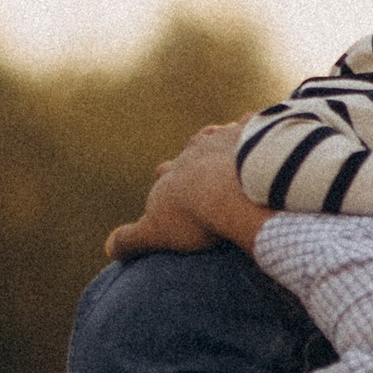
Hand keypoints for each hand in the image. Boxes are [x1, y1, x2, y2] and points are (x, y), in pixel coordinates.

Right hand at [105, 125, 264, 259]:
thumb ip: (132, 239)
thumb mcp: (155, 233)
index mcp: (174, 174)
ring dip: (223, 139)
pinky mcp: (255, 134)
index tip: (171, 184)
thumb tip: (109, 249)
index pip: (166, 174)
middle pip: (191, 150)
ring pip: (220, 134)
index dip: (168, 180)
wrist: (231, 191)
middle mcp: (195, 151)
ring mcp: (226, 140)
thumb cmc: (194, 216)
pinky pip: (253, 124)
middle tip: (203, 167)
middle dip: (194, 156)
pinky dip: (255, 127)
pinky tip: (263, 132)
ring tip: (229, 148)